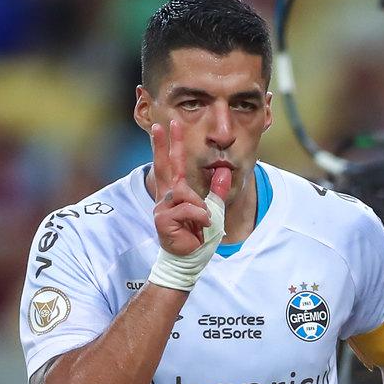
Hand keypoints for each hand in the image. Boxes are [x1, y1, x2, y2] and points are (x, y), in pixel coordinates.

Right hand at [151, 119, 213, 256]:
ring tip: (203, 223)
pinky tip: (200, 228)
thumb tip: (224, 170)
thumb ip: (217, 191)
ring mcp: (162, 207)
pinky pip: (187, 209)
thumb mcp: (214, 210)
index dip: (169, 145)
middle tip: (160, 124)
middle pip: (165, 166)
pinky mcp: (163, 219)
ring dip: (200, 208)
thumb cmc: (198, 237)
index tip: (165, 125)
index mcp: (176, 192)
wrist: (189, 260)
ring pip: (186, 193)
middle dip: (163, 144)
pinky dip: (199, 217)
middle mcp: (167, 197)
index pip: (172, 164)